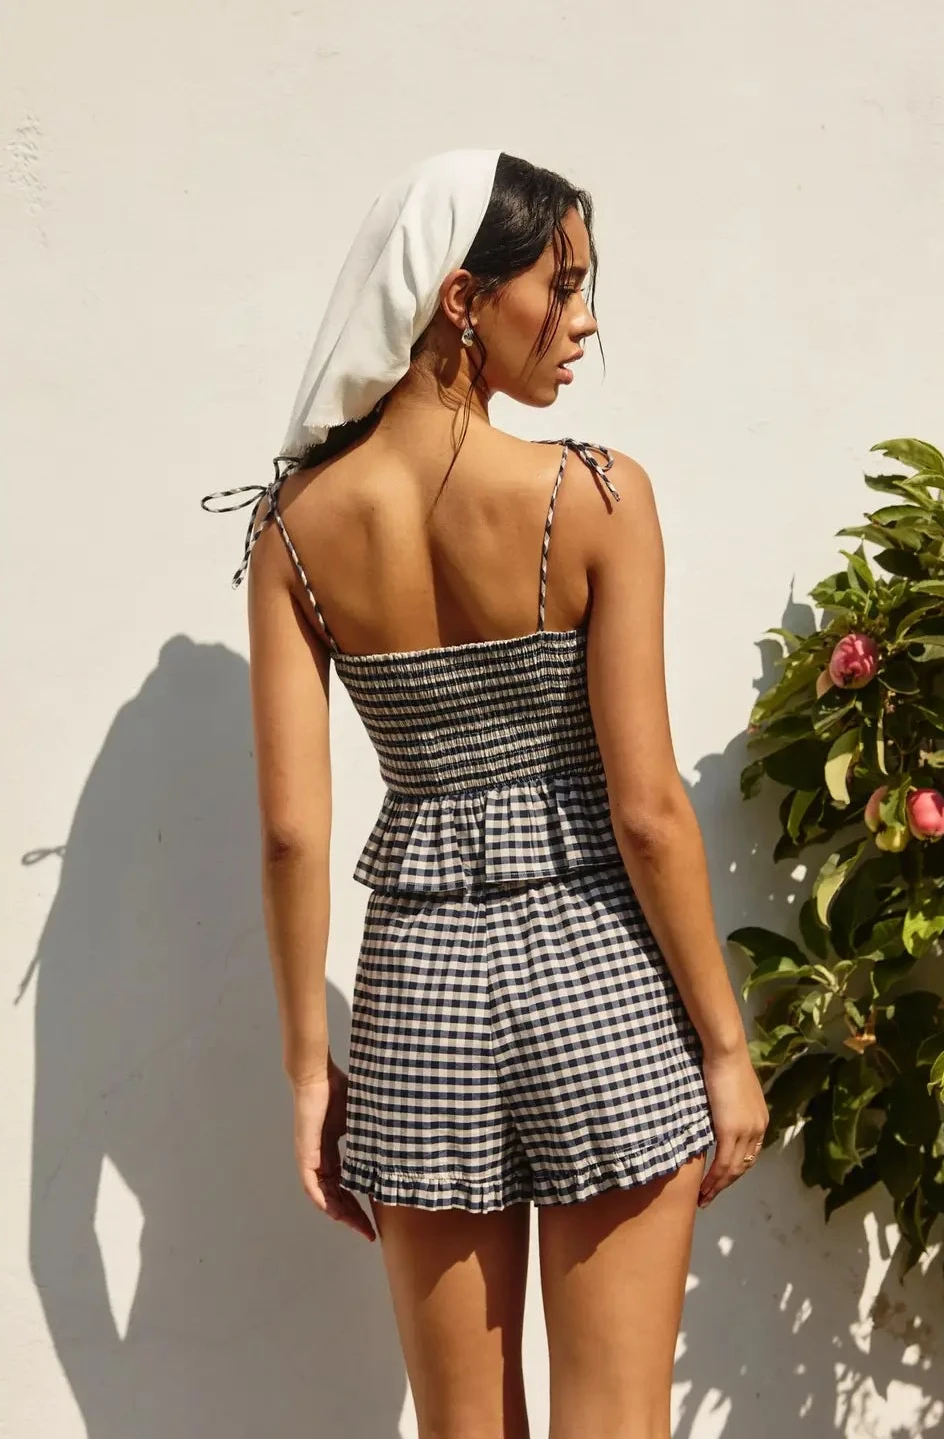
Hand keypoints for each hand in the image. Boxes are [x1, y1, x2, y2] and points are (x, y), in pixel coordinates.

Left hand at [292, 1055, 376, 1241]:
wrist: (318, 1075)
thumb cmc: (338, 1089)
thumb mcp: (362, 1120)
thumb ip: (372, 1136)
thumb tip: (399, 1146)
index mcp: (332, 1152)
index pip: (345, 1187)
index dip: (359, 1205)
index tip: (373, 1221)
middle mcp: (320, 1160)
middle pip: (336, 1198)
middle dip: (353, 1217)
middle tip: (370, 1233)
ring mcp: (311, 1159)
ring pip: (324, 1197)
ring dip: (340, 1214)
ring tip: (359, 1228)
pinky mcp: (305, 1154)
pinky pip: (311, 1185)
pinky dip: (322, 1200)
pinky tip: (334, 1212)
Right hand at [698, 1042, 768, 1207]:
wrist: (726, 1052)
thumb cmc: (724, 1062)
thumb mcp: (731, 1089)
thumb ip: (728, 1106)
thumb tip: (716, 1113)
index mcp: (760, 1120)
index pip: (750, 1154)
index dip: (736, 1170)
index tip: (721, 1181)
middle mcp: (758, 1129)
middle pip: (743, 1167)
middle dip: (726, 1185)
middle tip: (710, 1197)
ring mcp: (746, 1132)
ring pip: (733, 1170)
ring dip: (718, 1187)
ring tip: (704, 1198)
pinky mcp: (731, 1131)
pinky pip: (723, 1164)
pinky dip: (714, 1180)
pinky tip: (704, 1189)